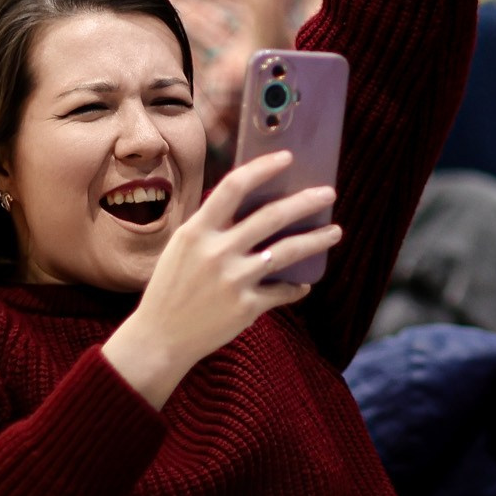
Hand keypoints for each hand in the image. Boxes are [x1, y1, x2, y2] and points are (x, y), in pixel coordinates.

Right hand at [100, 150, 342, 407]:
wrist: (159, 338)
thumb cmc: (171, 288)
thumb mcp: (182, 248)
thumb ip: (212, 227)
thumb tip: (255, 203)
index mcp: (196, 232)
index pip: (233, 187)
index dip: (262, 168)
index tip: (286, 157)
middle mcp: (216, 252)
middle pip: (271, 216)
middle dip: (306, 202)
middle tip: (329, 193)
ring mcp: (233, 280)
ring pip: (287, 251)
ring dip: (316, 240)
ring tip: (335, 231)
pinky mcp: (246, 307)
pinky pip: (282, 290)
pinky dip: (296, 287)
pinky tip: (304, 283)